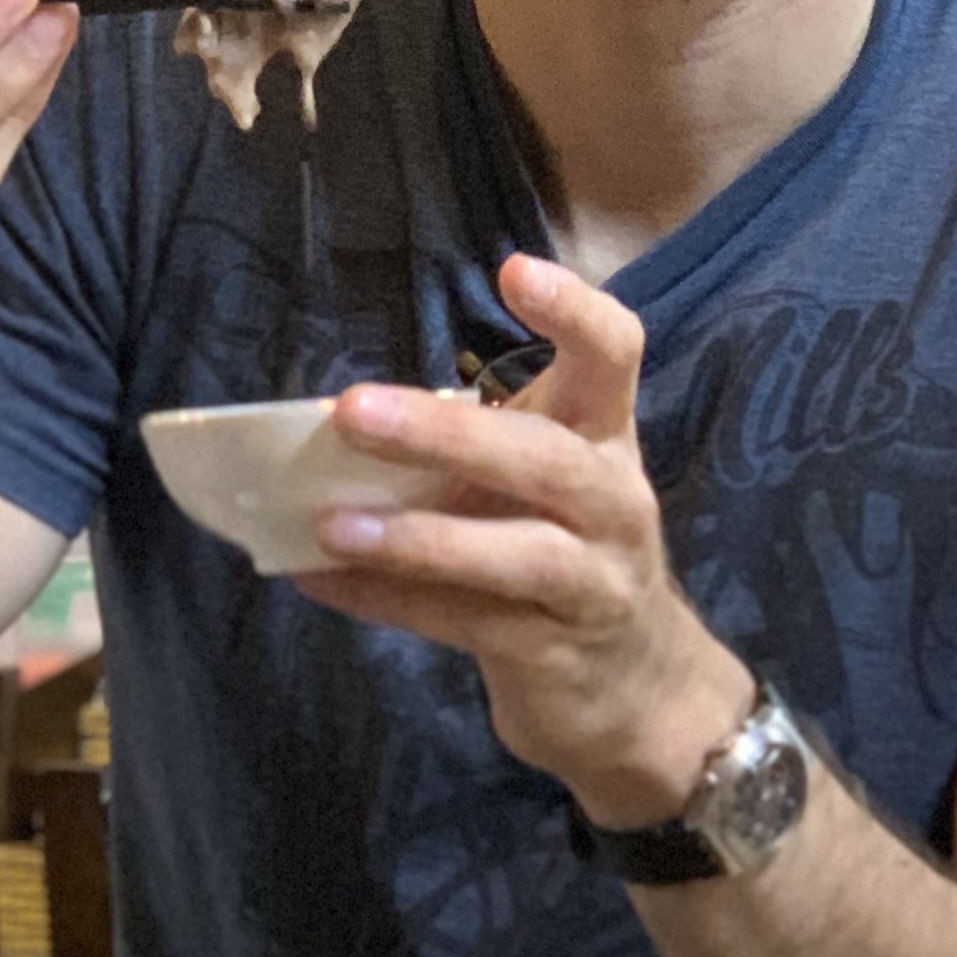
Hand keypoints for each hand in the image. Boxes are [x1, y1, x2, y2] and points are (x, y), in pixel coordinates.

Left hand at [297, 253, 747, 817]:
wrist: (636, 687)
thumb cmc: (568, 554)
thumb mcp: (538, 484)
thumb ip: (468, 444)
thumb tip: (332, 422)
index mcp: (606, 438)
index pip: (615, 355)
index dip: (574, 311)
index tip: (513, 269)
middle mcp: (612, 502)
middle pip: (545, 458)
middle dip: (447, 434)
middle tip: (353, 412)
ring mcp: (593, 582)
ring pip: (518, 553)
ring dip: (418, 538)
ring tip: (329, 525)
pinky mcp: (554, 652)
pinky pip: (467, 623)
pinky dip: (388, 600)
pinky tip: (321, 582)